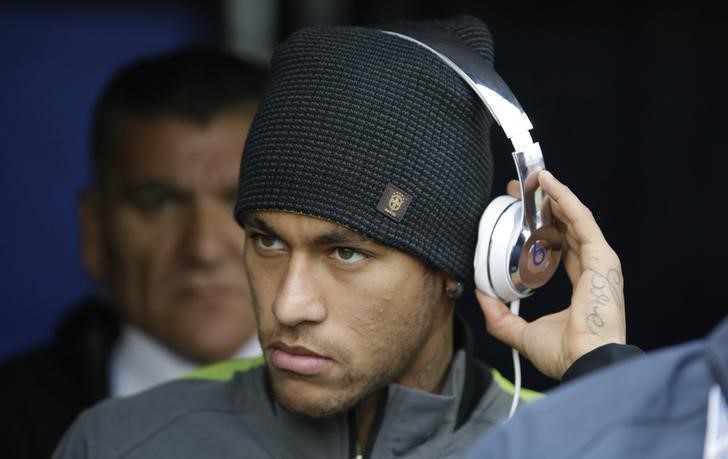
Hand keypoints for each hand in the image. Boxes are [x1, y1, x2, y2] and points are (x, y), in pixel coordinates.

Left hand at [476, 170, 625, 379]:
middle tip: (519, 190)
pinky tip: (549, 184)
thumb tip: (481, 298)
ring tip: (532, 177)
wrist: (585, 362)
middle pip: (566, 228)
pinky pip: (582, 220)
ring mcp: (599, 262)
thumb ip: (501, 317)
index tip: (519, 213)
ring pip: (574, 218)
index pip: (558, 246)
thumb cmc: (564, 353)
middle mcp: (591, 269)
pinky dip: (566, 199)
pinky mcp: (602, 257)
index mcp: (579, 284)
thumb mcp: (522, 334)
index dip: (540, 227)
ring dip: (552, 195)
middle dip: (543, 205)